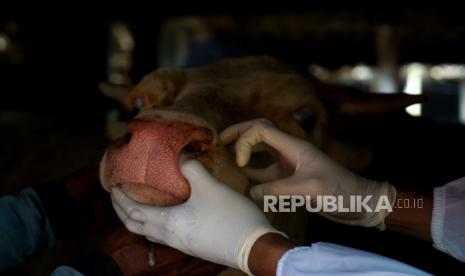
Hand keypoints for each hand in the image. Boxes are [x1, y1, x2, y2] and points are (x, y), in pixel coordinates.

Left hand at [111, 160, 283, 273]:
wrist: (253, 246)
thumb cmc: (229, 217)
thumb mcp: (210, 186)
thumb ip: (191, 168)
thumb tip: (180, 155)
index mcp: (168, 223)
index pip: (132, 212)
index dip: (119, 199)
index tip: (112, 185)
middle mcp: (170, 237)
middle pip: (135, 227)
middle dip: (122, 211)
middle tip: (118, 195)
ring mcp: (181, 244)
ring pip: (148, 233)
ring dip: (137, 218)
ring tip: (137, 202)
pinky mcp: (192, 246)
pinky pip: (163, 235)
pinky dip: (153, 222)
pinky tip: (166, 212)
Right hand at [221, 118, 395, 229]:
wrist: (359, 202)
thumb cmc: (340, 191)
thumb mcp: (309, 188)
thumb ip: (278, 189)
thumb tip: (252, 191)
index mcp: (294, 146)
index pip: (262, 129)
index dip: (245, 140)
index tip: (240, 161)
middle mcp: (290, 151)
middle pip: (259, 133)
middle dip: (239, 134)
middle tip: (220, 140)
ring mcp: (290, 164)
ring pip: (261, 151)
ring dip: (245, 152)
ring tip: (227, 157)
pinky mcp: (291, 179)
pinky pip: (267, 172)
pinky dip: (254, 174)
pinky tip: (244, 180)